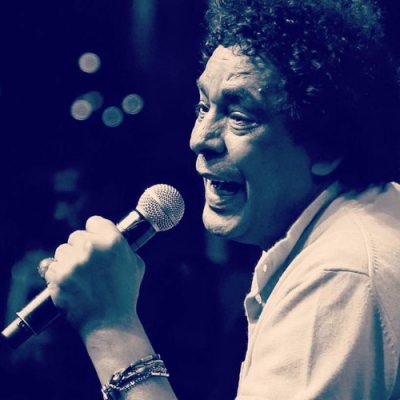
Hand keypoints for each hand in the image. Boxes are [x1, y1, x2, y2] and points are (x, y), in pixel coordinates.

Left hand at [44, 215, 144, 337]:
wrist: (110, 322)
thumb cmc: (125, 294)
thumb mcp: (135, 265)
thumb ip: (123, 248)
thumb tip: (113, 238)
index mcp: (113, 241)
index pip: (94, 221)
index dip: (95, 231)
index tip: (94, 240)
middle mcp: (92, 247)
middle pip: (76, 236)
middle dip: (80, 248)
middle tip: (87, 263)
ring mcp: (74, 262)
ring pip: (62, 250)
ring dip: (68, 260)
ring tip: (78, 276)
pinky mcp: (58, 276)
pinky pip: (50, 266)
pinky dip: (56, 274)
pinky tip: (68, 283)